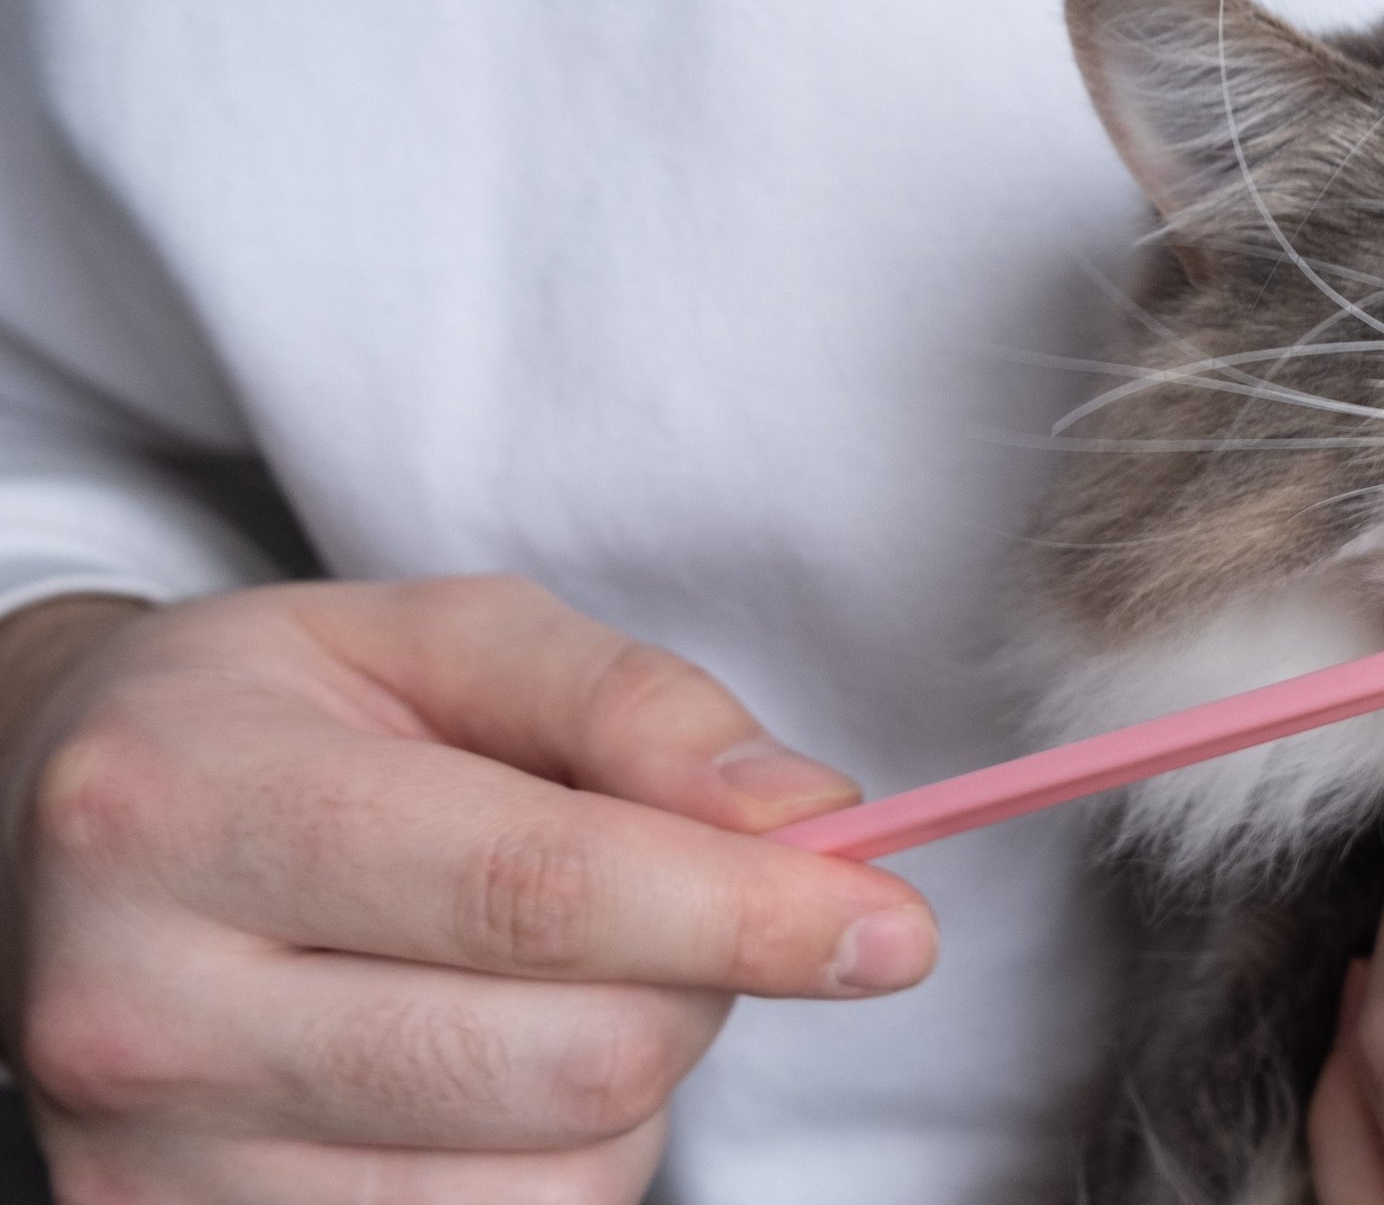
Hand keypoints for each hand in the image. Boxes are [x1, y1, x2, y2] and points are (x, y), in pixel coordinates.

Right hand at [0, 577, 936, 1202]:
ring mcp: (157, 1164)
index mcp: (192, 807)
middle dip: (698, 982)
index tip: (894, 925)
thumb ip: (633, 704)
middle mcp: (142, 1009)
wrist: (59, 836)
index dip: (748, 917)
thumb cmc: (286, 723)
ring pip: (555, 1181)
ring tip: (538, 975)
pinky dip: (558, 1162)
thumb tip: (803, 814)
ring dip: (628, 1083)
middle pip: (571, 1059)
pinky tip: (488, 1064)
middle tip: (684, 906)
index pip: (537, 892)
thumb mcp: (445, 639)